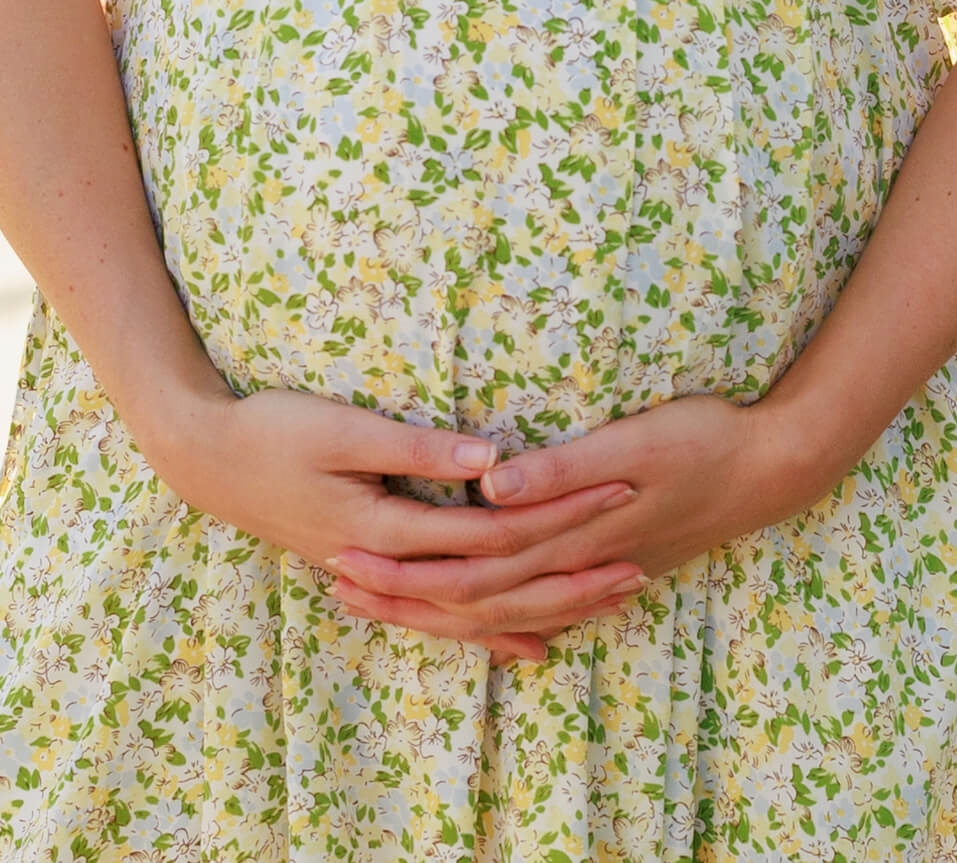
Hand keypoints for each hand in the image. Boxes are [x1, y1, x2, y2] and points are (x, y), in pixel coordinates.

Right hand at [145, 385, 646, 662]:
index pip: (492, 531)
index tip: (616, 491)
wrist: (207, 460)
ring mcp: (382, 574)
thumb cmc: (273, 430)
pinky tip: (528, 640)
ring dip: (541, 607)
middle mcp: (390, 562)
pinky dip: (488, 631)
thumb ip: (415, 446)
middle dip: (567, 574)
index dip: (555, 516)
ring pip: (474, 611)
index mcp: (385, 524)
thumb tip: (492, 459)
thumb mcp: (340, 428)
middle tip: (637, 565)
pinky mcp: (376, 569)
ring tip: (605, 604)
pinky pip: (443, 616)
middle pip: (494, 583)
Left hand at [329, 394, 792, 656]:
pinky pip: (541, 602)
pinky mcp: (610, 563)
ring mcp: (596, 570)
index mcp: (571, 533)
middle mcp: (576, 564)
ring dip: (444, 609)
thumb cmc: (702, 440)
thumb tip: (490, 482)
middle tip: (341, 588)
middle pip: (476, 599)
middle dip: (407, 599)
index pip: (471, 569)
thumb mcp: (634, 439)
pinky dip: (503, 616)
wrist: (773, 468)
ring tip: (388, 600)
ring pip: (504, 607)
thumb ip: (562, 467)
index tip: (347, 560)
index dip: (408, 571)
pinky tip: (487, 619)